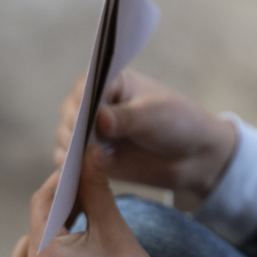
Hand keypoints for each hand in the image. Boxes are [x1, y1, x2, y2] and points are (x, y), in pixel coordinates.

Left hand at [8, 147, 173, 256]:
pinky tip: (70, 243)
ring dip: (47, 228)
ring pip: (27, 248)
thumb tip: (90, 153)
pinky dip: (46, 252)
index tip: (79, 164)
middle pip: (36, 223)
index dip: (60, 179)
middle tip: (84, 185)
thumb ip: (96, 188)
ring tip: (75, 217)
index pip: (42, 203)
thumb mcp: (113, 227)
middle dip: (59, 202)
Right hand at [56, 69, 238, 200]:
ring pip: (65, 138)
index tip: (82, 116)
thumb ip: (128, 118)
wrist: (192, 156)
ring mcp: (91, 132)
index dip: (81, 100)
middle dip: (73, 127)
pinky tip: (83, 173)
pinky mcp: (91, 157)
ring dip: (70, 148)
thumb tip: (100, 119)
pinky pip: (70, 163)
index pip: (85, 85)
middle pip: (69, 112)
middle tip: (83, 142)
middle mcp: (95, 104)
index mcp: (112, 82)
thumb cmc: (177, 123)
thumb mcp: (155, 115)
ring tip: (87, 158)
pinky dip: (72, 168)